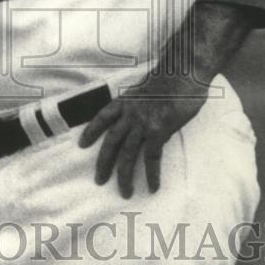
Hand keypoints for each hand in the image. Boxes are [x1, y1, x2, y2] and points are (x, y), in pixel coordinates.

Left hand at [78, 80, 205, 197]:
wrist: (183, 73)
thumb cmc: (169, 79)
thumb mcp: (146, 90)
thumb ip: (139, 105)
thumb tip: (141, 120)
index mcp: (125, 102)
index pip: (102, 117)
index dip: (91, 131)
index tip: (82, 144)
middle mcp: (129, 114)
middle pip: (111, 142)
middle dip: (103, 163)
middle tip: (99, 180)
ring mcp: (142, 123)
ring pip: (127, 154)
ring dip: (124, 176)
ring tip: (125, 192)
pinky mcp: (158, 131)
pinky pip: (151, 158)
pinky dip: (151, 174)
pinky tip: (152, 187)